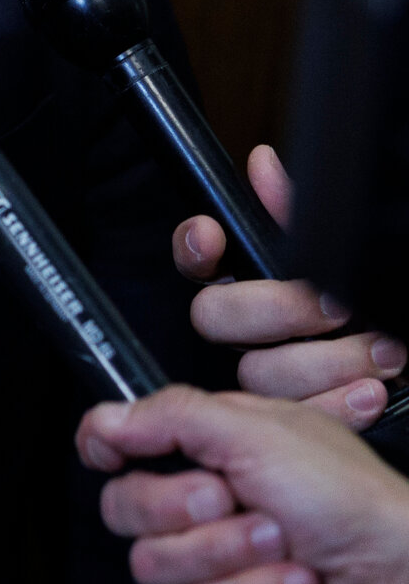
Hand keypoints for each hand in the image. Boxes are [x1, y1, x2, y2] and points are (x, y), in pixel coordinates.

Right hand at [78, 385, 408, 583]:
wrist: (398, 580)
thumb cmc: (347, 496)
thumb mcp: (255, 430)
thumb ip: (169, 415)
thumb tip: (102, 419)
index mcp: (204, 448)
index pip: (119, 444)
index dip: (105, 448)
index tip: (112, 453)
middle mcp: (200, 502)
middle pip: (123, 507)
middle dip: (176, 506)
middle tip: (228, 496)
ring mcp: (210, 561)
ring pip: (155, 564)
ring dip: (224, 552)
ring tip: (280, 543)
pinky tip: (296, 583)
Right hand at [173, 143, 403, 429]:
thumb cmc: (388, 303)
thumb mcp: (354, 253)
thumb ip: (299, 212)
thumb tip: (262, 164)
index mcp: (256, 281)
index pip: (197, 261)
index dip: (194, 248)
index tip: (213, 237)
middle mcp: (257, 329)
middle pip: (214, 318)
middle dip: (274, 310)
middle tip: (333, 307)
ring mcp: (278, 375)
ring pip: (257, 373)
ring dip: (324, 362)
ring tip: (384, 351)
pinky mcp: (302, 419)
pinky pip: (294, 418)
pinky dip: (338, 405)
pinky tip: (373, 389)